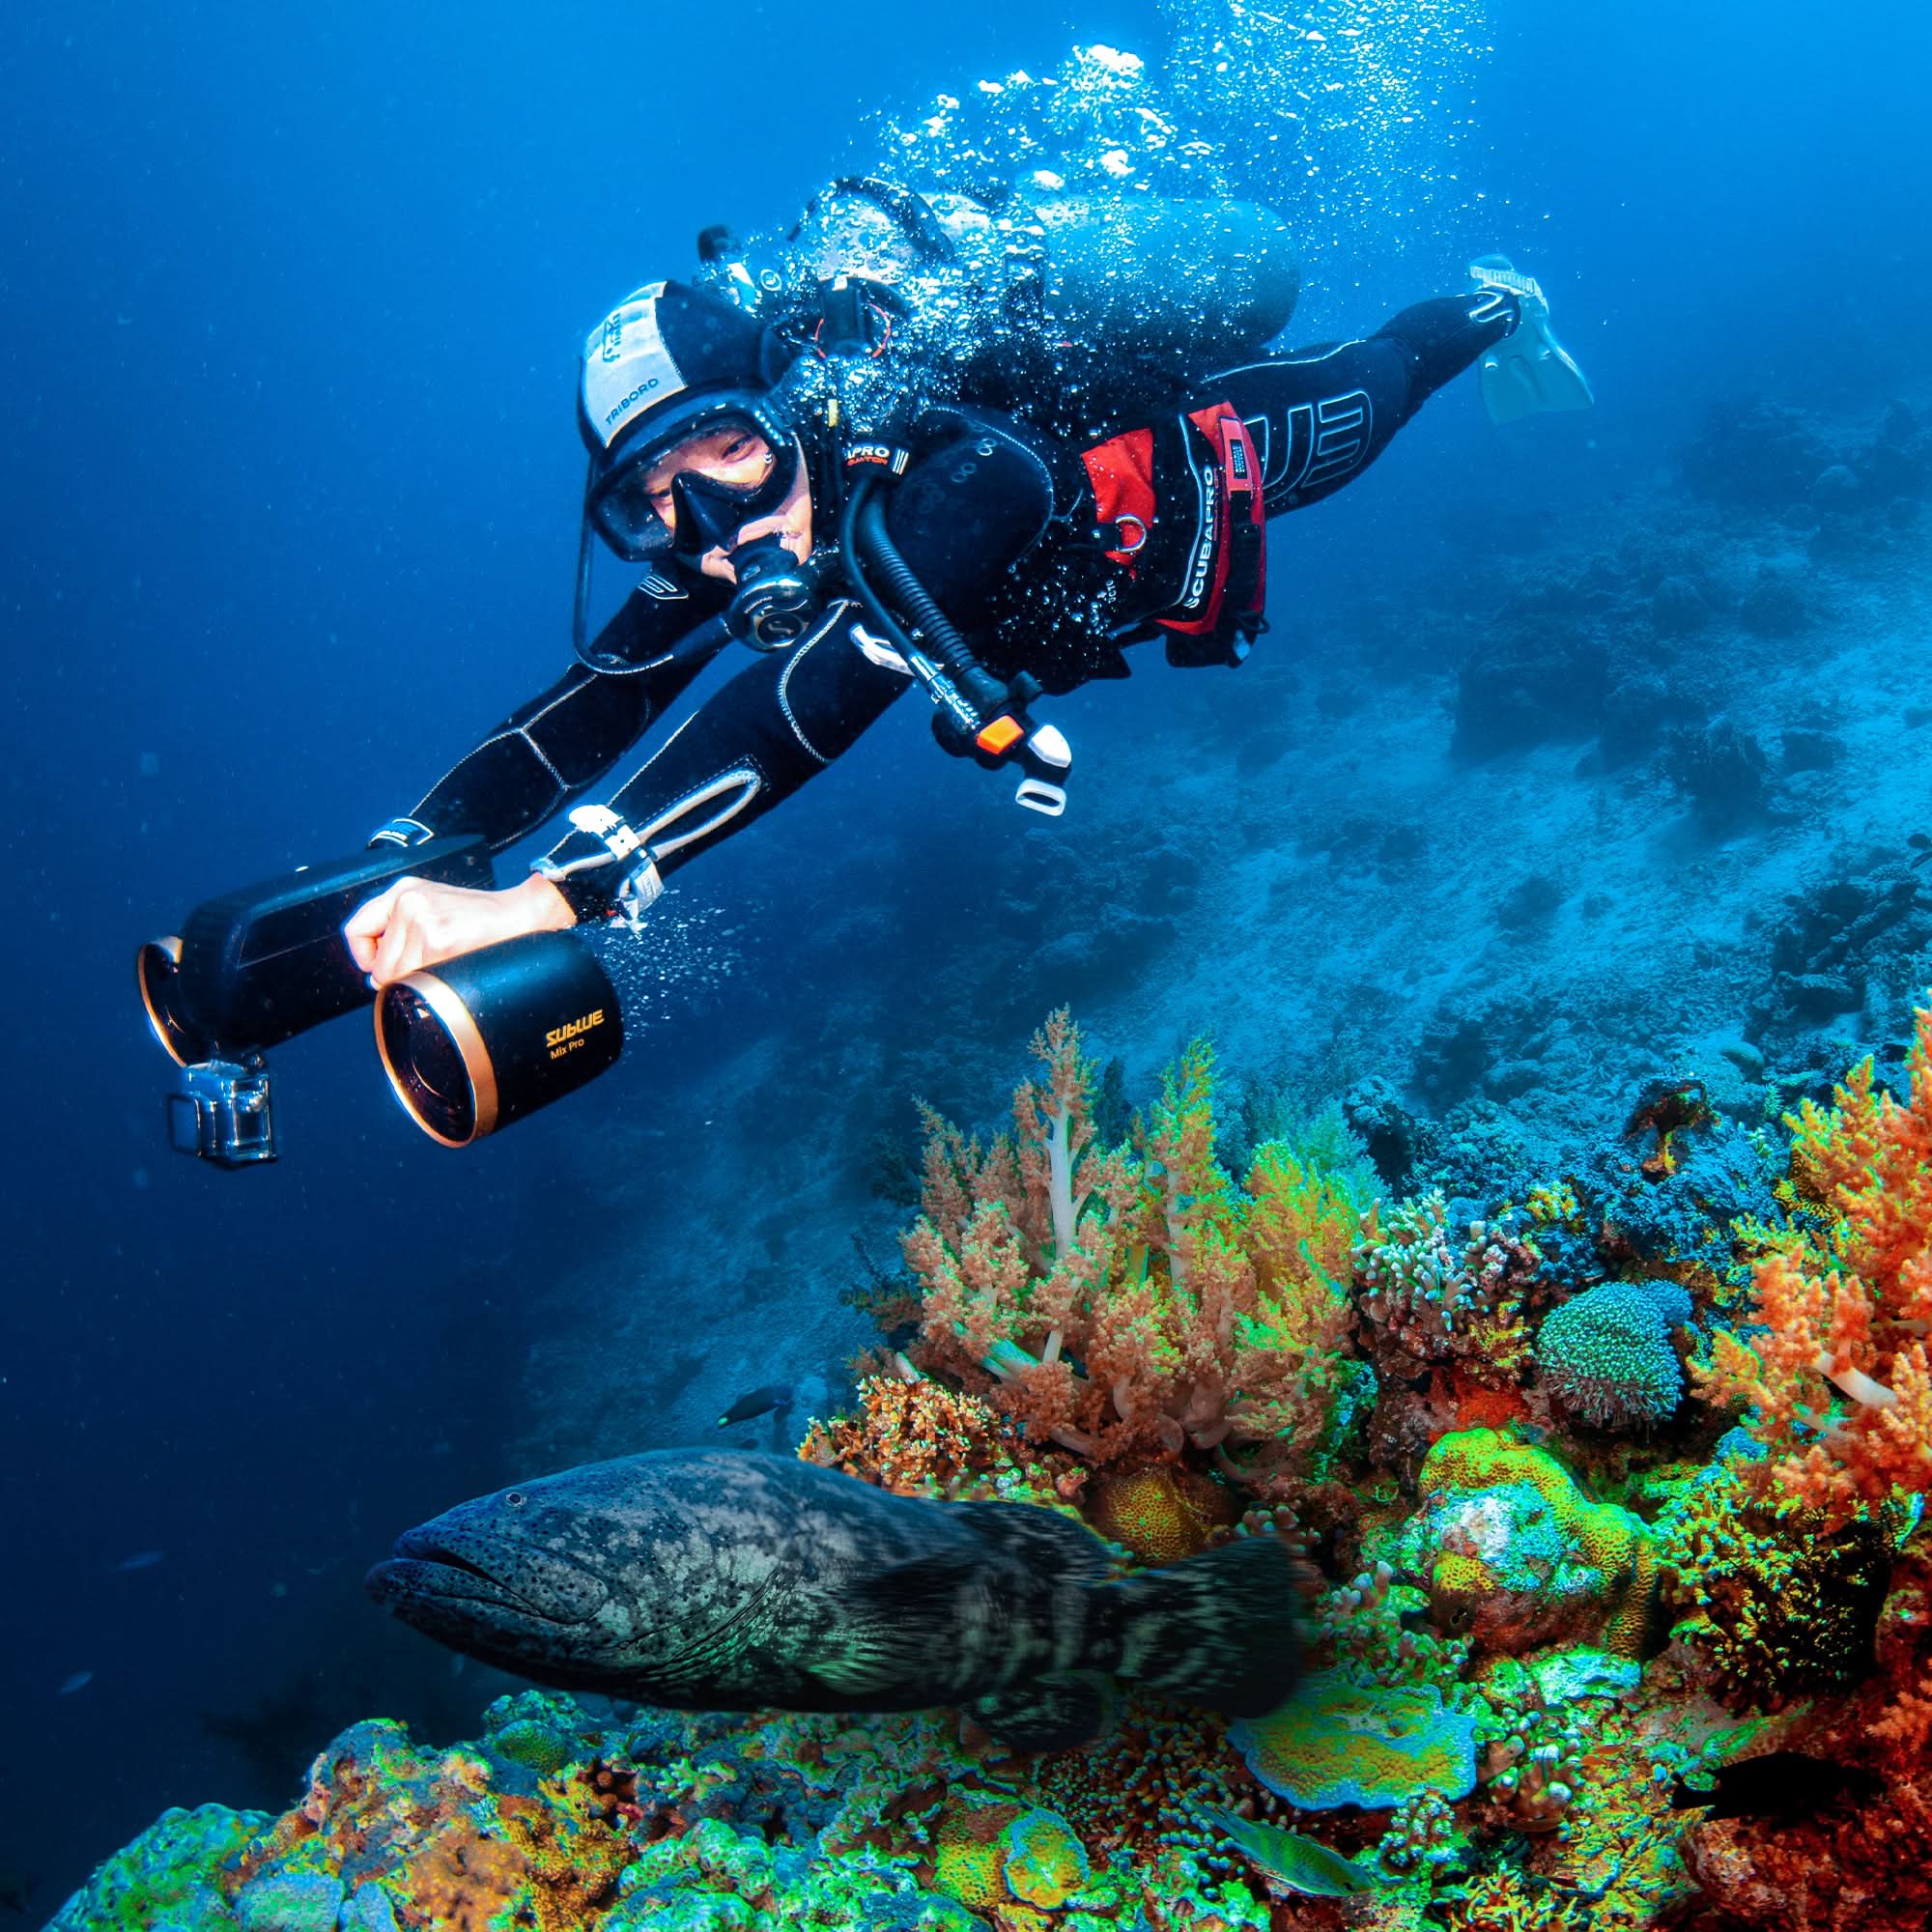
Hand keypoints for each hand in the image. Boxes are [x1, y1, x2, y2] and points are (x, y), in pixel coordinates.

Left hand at [344, 874, 574, 986]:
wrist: (523, 914)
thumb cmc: (485, 917)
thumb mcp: (435, 908)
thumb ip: (402, 932)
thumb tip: (375, 976)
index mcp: (404, 890)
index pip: (356, 929)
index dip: (365, 957)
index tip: (380, 967)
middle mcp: (408, 900)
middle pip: (377, 963)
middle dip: (398, 976)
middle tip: (427, 971)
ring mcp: (421, 919)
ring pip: (395, 976)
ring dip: (418, 981)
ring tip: (445, 966)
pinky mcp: (438, 939)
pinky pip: (417, 980)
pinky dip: (433, 984)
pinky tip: (453, 968)